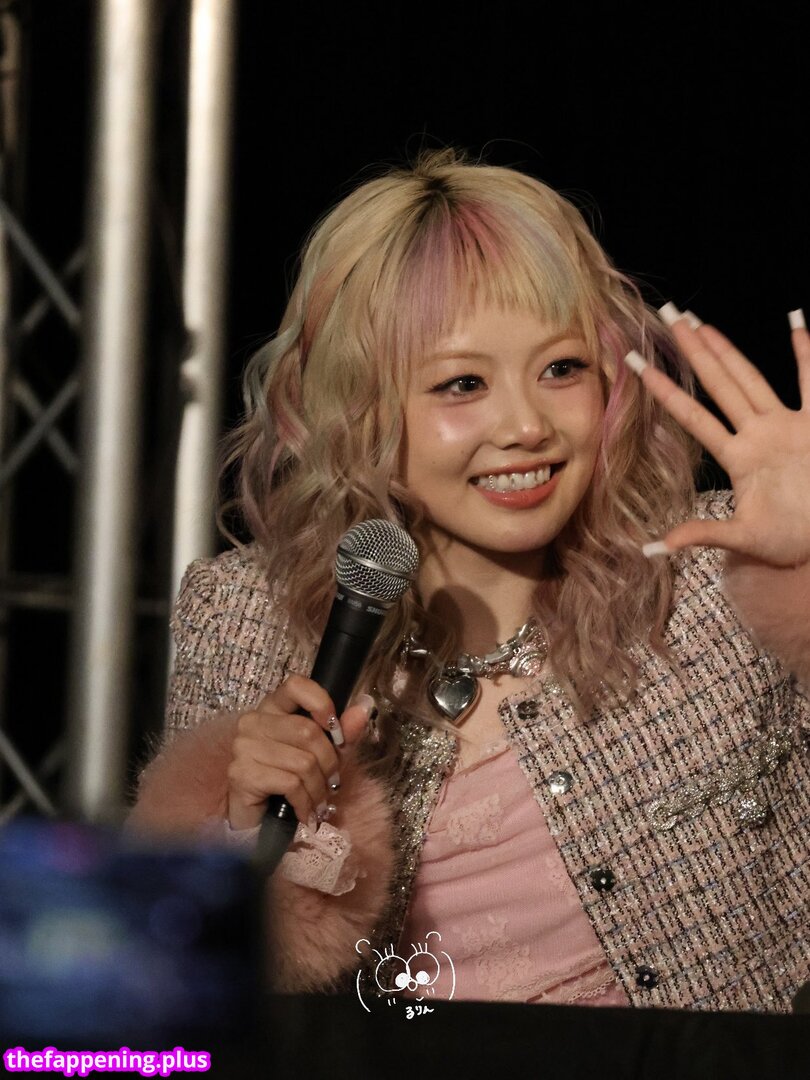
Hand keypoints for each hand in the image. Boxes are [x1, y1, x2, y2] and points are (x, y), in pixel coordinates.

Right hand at [227, 673, 373, 829]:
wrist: (258, 818)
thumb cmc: (290, 779)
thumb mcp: (323, 754)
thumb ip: (343, 731)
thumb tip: (365, 706)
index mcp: (273, 707)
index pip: (296, 685)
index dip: (321, 703)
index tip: (336, 731)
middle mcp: (254, 721)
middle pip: (307, 731)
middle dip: (329, 762)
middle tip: (333, 783)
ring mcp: (244, 746)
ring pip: (302, 762)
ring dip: (319, 789)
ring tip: (321, 802)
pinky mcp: (241, 773)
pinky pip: (290, 784)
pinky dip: (305, 802)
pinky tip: (307, 812)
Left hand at [624, 308, 809, 566]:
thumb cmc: (786, 542)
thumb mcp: (742, 539)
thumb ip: (701, 534)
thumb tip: (654, 548)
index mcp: (737, 457)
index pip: (693, 416)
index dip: (665, 391)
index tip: (635, 364)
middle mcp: (758, 434)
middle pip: (718, 384)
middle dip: (694, 350)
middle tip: (670, 314)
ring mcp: (788, 426)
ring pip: (752, 378)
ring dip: (729, 350)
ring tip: (703, 322)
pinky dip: (807, 354)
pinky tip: (797, 322)